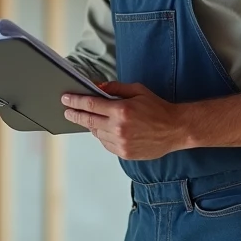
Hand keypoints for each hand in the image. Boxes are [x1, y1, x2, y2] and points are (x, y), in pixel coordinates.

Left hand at [61, 82, 186, 159]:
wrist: (175, 129)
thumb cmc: (158, 108)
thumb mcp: (137, 90)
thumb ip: (115, 88)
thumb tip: (97, 87)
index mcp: (121, 110)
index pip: (90, 104)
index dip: (75, 101)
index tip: (66, 99)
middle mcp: (118, 128)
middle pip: (88, 121)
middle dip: (75, 115)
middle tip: (66, 111)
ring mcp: (120, 142)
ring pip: (96, 133)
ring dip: (91, 126)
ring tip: (90, 119)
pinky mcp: (124, 153)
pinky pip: (105, 143)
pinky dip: (102, 136)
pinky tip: (106, 129)